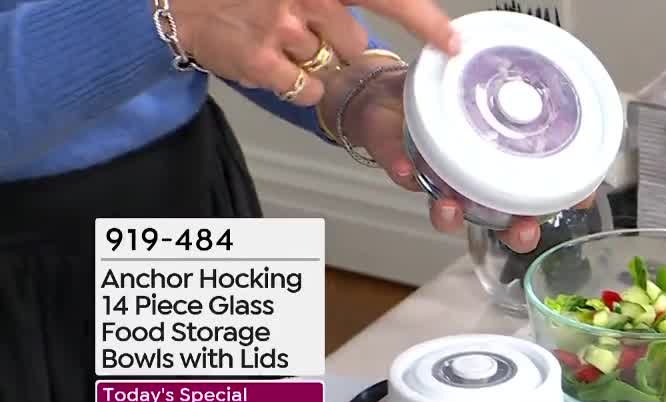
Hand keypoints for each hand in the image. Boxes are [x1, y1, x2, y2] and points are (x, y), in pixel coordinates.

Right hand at [168, 0, 458, 104]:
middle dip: (337, 40)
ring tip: (276, 37)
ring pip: (330, 65)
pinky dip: (296, 83)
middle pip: (354, 41)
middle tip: (303, 25)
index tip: (451, 40)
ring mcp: (282, 29)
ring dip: (311, 59)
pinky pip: (306, 89)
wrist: (175, 0)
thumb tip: (384, 15)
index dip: (423, 20)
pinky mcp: (262, 62)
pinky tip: (271, 61)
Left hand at [320, 55, 599, 252]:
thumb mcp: (488, 93)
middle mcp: (469, 184)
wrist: (390, 95)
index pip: (536, 196)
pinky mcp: (397, 158)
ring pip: (447, 213)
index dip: (560, 202)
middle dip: (514, 233)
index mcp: (497, 170)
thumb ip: (520, 96)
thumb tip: (562, 93)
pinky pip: (400, 168)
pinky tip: (406, 170)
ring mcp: (434, 178)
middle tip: (523, 230)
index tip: (579, 202)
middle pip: (498, 223)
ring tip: (451, 208)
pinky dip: (403, 171)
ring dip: (450, 216)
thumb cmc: (447, 100)